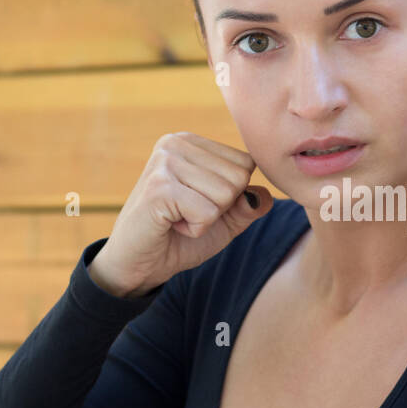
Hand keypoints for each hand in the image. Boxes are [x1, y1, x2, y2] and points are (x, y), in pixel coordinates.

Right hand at [90, 132, 272, 295]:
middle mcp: (176, 144)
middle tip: (185, 213)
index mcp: (191, 143)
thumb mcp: (223, 220)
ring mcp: (165, 162)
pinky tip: (170, 225)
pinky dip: (195, 229)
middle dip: (219, 208)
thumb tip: (267, 195)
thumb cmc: (178, 237)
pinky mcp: (159, 187)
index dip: (229, 196)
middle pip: (238, 179)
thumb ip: (248, 204)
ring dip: (205, 220)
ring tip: (177, 218)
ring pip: (225, 196)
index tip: (196, 203)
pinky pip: (208, 213)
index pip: (245, 164)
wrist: (139, 264)